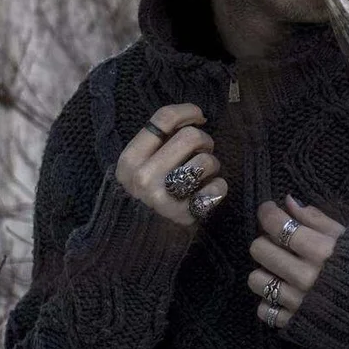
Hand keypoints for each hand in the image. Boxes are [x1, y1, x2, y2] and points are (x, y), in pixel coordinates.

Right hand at [115, 104, 227, 228]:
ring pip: (206, 160)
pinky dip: (218, 187)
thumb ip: (159, 141)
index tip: (199, 117)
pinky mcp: (184, 215)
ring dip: (212, 164)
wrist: (143, 237)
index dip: (188, 111)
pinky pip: (217, 187)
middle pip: (191, 136)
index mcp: (129, 160)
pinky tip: (207, 192)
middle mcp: (143, 177)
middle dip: (204, 141)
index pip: (163, 118)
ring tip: (203, 174)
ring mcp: (163, 198)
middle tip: (202, 151)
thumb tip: (194, 116)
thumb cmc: (149, 191)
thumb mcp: (140, 165)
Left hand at [248, 194, 345, 327]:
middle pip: (259, 249)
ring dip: (265, 271)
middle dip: (266, 241)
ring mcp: (297, 302)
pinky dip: (271, 301)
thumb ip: (318, 219)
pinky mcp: (294, 324)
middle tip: (278, 242)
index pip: (277, 226)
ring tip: (281, 270)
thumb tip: (289, 202)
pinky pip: (264, 309)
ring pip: (255, 280)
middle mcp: (305, 276)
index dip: (267, 213)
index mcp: (321, 251)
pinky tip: (285, 294)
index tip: (268, 210)